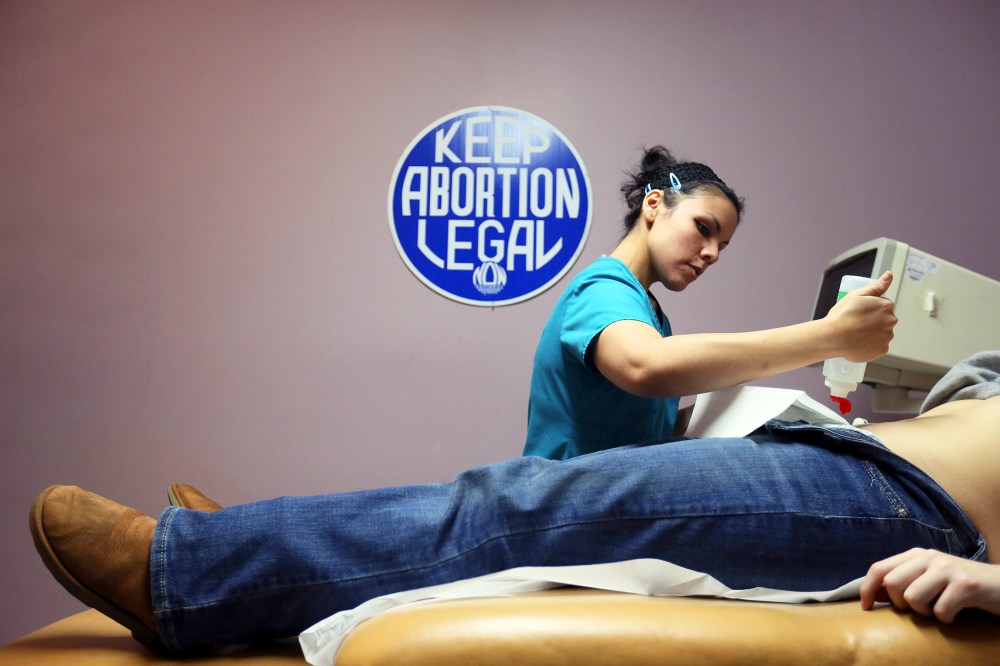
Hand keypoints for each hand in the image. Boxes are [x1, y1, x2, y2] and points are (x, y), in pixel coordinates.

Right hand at [825, 271, 896, 361]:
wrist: (833, 336)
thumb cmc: (842, 315)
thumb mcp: (856, 295)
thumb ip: (876, 286)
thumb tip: (890, 274)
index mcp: (886, 305)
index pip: (884, 306)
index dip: (870, 309)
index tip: (859, 312)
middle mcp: (891, 321)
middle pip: (885, 320)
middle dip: (874, 321)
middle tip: (856, 323)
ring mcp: (887, 337)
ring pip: (882, 334)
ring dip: (873, 334)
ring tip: (856, 335)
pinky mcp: (882, 350)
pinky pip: (878, 346)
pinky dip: (871, 346)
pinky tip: (858, 343)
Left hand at [860, 548, 999, 621]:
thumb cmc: (960, 586)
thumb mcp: (930, 577)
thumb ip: (904, 580)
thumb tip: (872, 595)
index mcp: (916, 555)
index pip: (879, 568)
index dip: (867, 589)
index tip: (866, 607)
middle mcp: (930, 557)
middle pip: (892, 583)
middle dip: (900, 604)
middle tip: (918, 610)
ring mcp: (948, 569)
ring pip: (913, 597)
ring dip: (924, 613)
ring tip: (938, 610)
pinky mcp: (966, 584)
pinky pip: (940, 610)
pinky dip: (945, 619)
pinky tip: (955, 614)